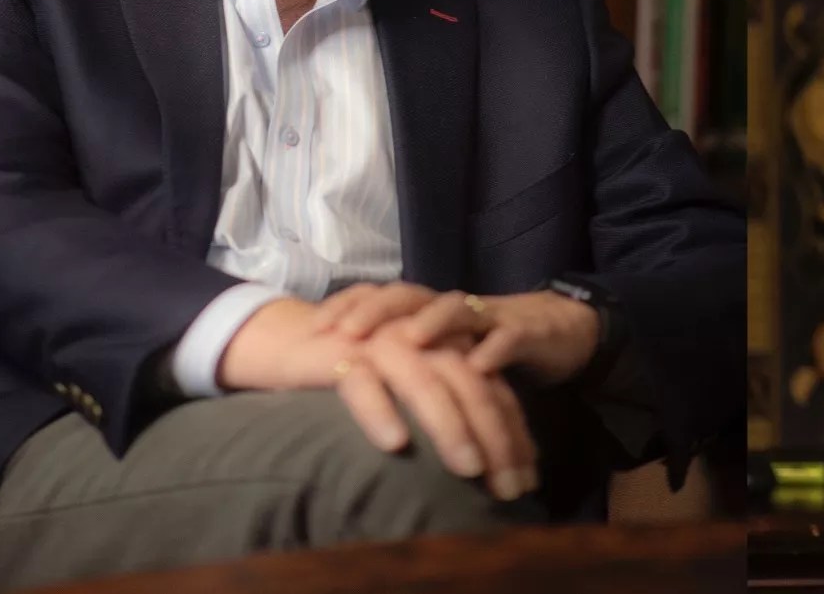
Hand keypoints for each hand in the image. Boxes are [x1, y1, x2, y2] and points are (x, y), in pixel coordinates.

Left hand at [316, 282, 601, 386]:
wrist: (556, 329)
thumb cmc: (485, 346)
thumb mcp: (439, 354)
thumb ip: (399, 361)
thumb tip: (344, 381)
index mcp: (428, 310)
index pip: (381, 297)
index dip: (348, 307)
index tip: (313, 330)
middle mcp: (454, 307)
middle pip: (410, 297)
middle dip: (377, 311)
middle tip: (346, 333)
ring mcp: (491, 317)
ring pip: (457, 310)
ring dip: (433, 323)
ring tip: (408, 342)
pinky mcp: (527, 333)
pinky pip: (509, 338)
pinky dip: (494, 350)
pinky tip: (478, 366)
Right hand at [335, 330, 539, 501]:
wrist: (295, 336)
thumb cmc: (365, 371)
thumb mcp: (415, 386)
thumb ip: (450, 408)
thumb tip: (490, 465)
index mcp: (447, 347)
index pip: (493, 390)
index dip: (513, 436)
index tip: (527, 483)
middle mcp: (423, 341)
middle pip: (471, 386)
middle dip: (495, 438)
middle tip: (507, 487)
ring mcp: (383, 344)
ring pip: (426, 383)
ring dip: (450, 427)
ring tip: (469, 468)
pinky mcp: (340, 353)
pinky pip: (363, 383)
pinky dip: (380, 412)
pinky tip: (395, 444)